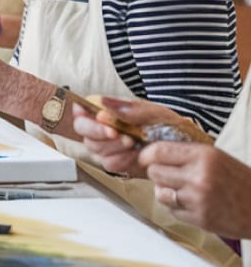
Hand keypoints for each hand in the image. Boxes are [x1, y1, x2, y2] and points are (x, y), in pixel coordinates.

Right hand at [73, 96, 202, 176]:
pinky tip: (135, 157)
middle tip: (126, 138)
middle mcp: (102, 129)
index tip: (107, 126)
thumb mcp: (152, 112)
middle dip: (105, 139)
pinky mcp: (117, 162)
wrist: (185, 148)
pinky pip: (109, 166)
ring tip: (134, 146)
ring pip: (97, 152)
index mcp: (105, 111)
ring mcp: (108, 146)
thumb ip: (129, 108)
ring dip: (115, 151)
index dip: (88, 121)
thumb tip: (104, 101)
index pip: (81, 114)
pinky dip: (122, 162)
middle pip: (86, 136)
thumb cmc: (169, 125)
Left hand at [141, 142, 250, 238]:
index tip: (146, 158)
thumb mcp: (215, 157)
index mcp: (204, 155)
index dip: (147, 155)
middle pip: (155, 172)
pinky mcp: (200, 218)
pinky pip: (172, 211)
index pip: (158, 151)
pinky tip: (194, 204)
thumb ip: (185, 154)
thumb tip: (149, 153)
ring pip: (160, 192)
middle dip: (158, 173)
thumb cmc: (238, 180)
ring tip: (183, 190)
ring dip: (166, 192)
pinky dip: (178, 208)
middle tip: (171, 176)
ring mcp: (199, 199)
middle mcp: (199, 176)